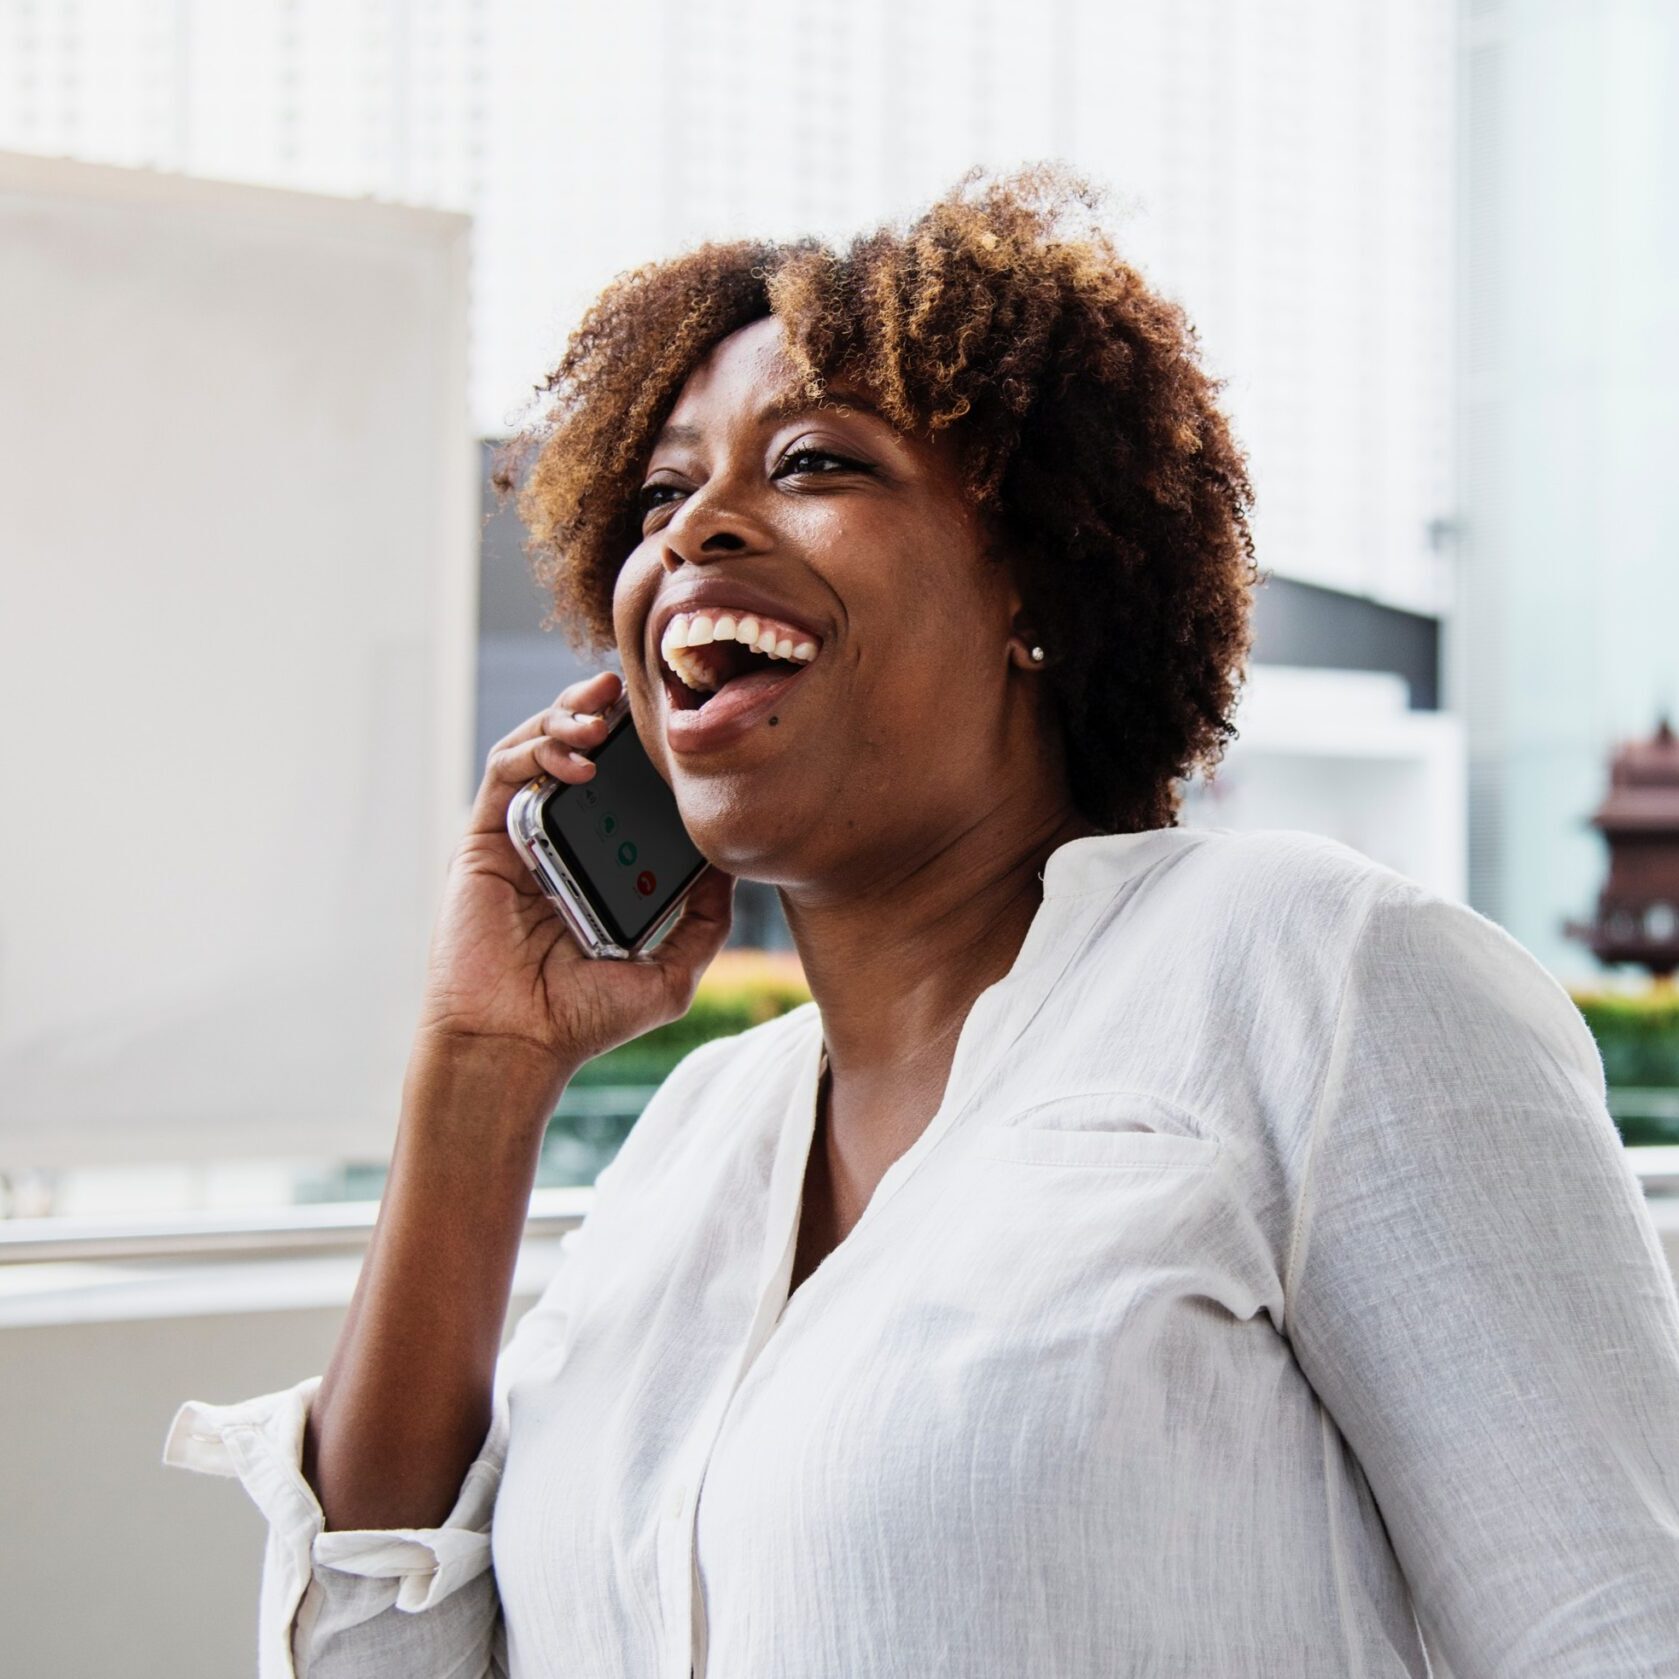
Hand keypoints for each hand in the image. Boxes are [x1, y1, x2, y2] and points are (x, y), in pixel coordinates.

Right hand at [413, 669, 734, 1078]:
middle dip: (605, 712)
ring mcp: (521, 837)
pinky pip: (505, 773)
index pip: (626, 788)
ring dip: (569, 717)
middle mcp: (562, 842)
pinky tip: (576, 756)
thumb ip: (706, 923)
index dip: (646, 750)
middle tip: (634, 691)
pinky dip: (536, 748)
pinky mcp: (483, 840)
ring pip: (538, 747)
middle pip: (580, 752)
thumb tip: (734, 867)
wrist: (517, 1045)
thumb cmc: (583, 1019)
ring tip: (602, 715)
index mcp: (603, 864)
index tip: (679, 722)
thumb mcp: (671, 973)